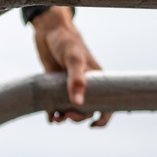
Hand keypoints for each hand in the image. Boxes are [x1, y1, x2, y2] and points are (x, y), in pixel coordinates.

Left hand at [32, 6, 109, 126]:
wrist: (49, 31)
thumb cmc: (67, 42)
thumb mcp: (74, 59)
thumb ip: (76, 80)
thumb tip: (78, 103)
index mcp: (97, 80)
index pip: (107, 104)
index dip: (103, 118)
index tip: (93, 125)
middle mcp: (86, 86)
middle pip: (87, 110)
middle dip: (78, 117)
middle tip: (68, 116)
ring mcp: (70, 87)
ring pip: (72, 110)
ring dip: (65, 117)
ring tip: (56, 118)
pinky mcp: (56, 86)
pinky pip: (57, 105)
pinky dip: (53, 113)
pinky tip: (49, 116)